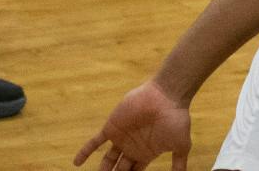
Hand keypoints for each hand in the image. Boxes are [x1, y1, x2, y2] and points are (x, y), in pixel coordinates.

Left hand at [74, 78, 191, 170]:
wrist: (167, 95)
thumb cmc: (176, 118)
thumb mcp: (181, 144)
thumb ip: (179, 163)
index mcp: (146, 154)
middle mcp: (132, 148)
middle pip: (119, 170)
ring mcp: (121, 138)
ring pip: (107, 160)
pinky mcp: (112, 128)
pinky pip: (96, 142)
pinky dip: (85, 151)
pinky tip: (76, 163)